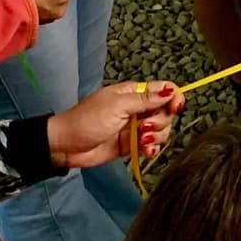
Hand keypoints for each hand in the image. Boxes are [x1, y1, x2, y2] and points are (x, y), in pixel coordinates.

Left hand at [48, 81, 182, 168]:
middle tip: (143, 127)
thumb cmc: (88, 120)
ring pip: (162, 130)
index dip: (174, 97)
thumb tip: (172, 91)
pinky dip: (152, 149)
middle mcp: (139, 109)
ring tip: (141, 141)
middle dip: (161, 121)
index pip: (164, 89)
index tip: (174, 108)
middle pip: (166, 112)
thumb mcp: (117, 105)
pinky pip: (152, 145)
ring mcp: (136, 127)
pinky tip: (145, 151)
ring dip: (156, 136)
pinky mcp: (133, 144)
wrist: (66, 146)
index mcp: (134, 93)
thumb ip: (146, 100)